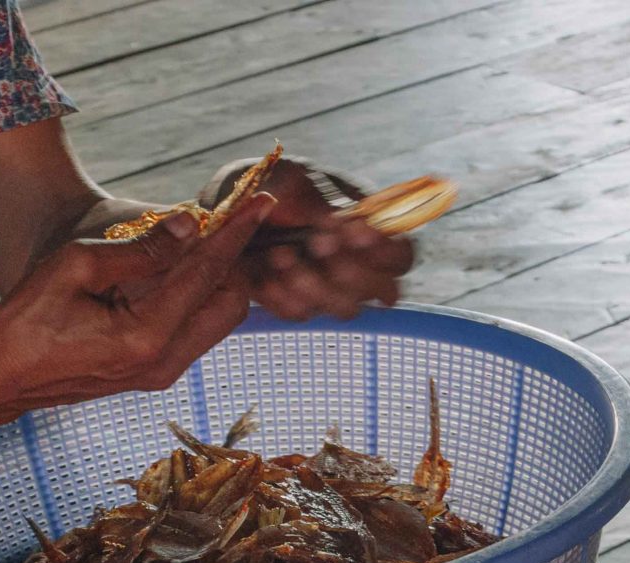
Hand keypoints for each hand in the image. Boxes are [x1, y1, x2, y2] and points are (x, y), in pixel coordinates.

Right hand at [0, 196, 273, 411]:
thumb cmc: (24, 320)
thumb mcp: (75, 267)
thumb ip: (139, 249)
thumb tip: (191, 224)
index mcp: (147, 336)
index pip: (209, 274)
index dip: (237, 233)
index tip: (261, 202)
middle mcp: (166, 361)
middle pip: (231, 304)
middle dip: (234, 260)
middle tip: (223, 221)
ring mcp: (163, 373)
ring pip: (218, 320)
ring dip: (217, 279)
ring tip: (199, 241)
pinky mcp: (155, 373)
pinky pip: (195, 331)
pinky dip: (197, 298)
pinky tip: (178, 269)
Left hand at [201, 156, 412, 321]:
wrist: (226, 208)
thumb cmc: (270, 186)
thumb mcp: (297, 182)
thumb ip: (327, 206)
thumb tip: (350, 226)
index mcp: (368, 233)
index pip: (403, 256)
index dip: (388, 252)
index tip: (355, 233)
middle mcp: (356, 267)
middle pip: (384, 292)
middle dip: (351, 269)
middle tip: (317, 243)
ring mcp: (329, 291)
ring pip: (344, 309)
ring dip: (313, 283)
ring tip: (278, 253)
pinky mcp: (298, 304)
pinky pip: (303, 314)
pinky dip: (283, 295)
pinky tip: (265, 272)